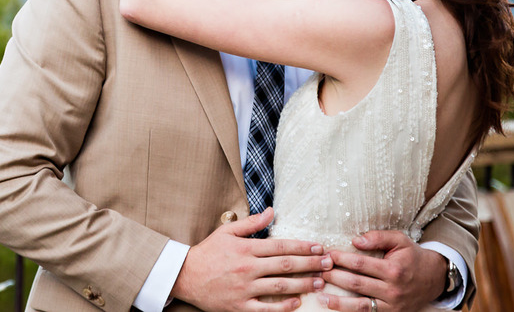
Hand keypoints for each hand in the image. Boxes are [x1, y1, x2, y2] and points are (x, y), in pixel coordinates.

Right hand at [171, 209, 327, 311]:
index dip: (302, 246)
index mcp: (245, 248)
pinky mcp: (240, 306)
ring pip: (280, 286)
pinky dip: (283, 306)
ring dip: (303, 284)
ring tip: (320, 282)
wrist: (184, 276)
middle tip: (329, 263)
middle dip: (310, 264)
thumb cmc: (207, 252)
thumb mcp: (226, 232)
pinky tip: (297, 303)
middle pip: (285, 265)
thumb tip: (272, 211)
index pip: (280, 246)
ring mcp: (244, 288)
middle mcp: (247, 268)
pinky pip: (265, 308)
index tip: (319, 247)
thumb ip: (251, 223)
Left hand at [320, 231, 445, 311]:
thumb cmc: (412, 256)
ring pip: (359, 304)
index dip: (341, 259)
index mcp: (393, 270)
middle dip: (334, 277)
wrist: (434, 278)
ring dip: (337, 301)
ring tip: (319, 295)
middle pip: (356, 283)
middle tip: (318, 270)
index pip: (360, 263)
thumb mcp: (399, 240)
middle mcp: (392, 289)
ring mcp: (392, 305)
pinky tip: (335, 308)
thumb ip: (378, 237)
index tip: (327, 255)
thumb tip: (355, 240)